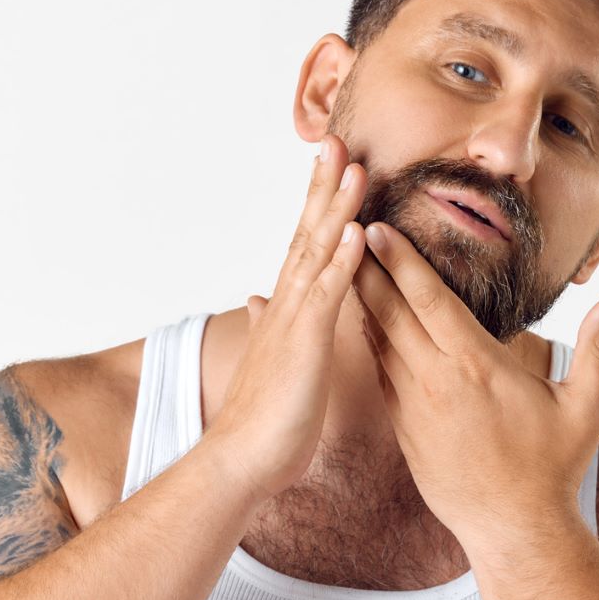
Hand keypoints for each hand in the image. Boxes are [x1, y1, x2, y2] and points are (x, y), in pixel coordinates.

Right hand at [204, 134, 368, 502]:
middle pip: (308, 232)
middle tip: (339, 140)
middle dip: (325, 186)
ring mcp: (294, 320)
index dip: (319, 203)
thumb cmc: (263, 419)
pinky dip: (342, 262)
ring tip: (355, 166)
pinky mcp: (305, 342)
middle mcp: (287, 304)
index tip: (333, 165)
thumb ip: (268, 324)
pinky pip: (328, 295)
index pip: (304, 243)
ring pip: (318, 252)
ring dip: (337, 208)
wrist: (241, 459)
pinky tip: (356, 231)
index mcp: (286, 308)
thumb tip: (256, 300)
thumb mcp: (272, 360)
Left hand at [351, 219, 598, 545]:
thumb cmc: (553, 468)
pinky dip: (368, 341)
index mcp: (478, 367)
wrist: (514, 532)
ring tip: (344, 262)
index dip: (401, 262)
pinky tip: (361, 319)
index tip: (378, 228)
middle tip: (344, 229)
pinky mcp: (403, 429)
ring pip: (378, 341)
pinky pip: (379, 373)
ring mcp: (414, 407)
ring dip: (362, 300)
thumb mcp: (588, 407)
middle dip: (366, 267)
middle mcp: (437, 382)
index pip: (430, 302)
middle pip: (392, 312)